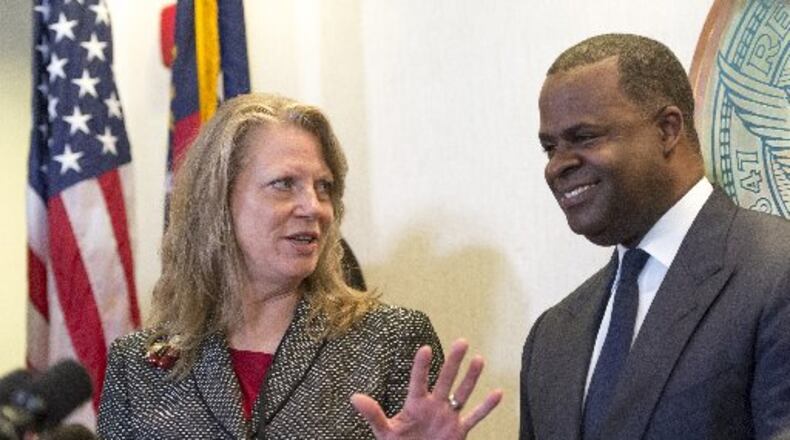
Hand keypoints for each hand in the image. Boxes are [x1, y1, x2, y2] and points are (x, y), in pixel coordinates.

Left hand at [351, 339, 502, 439]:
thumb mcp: (385, 432)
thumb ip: (374, 415)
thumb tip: (355, 398)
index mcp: (415, 404)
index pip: (418, 381)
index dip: (421, 366)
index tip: (424, 349)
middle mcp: (434, 405)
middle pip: (445, 380)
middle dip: (453, 362)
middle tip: (461, 342)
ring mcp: (448, 417)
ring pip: (462, 393)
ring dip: (471, 378)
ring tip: (479, 359)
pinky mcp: (459, 431)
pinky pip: (475, 417)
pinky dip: (486, 407)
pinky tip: (497, 393)